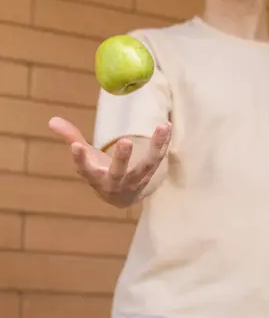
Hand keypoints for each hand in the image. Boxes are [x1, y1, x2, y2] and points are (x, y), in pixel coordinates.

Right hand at [48, 117, 171, 206]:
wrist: (122, 198)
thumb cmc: (100, 173)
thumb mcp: (85, 159)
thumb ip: (71, 138)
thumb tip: (52, 119)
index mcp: (95, 177)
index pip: (85, 169)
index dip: (80, 159)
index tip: (75, 147)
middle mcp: (115, 182)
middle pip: (119, 172)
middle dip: (122, 159)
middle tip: (125, 142)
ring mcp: (134, 181)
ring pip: (146, 166)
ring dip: (155, 146)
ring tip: (162, 126)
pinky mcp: (149, 175)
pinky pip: (158, 159)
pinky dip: (163, 143)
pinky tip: (167, 126)